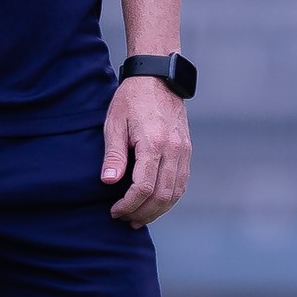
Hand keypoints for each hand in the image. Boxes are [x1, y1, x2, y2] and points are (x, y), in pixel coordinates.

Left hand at [102, 73, 192, 225]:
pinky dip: (169, 199)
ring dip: (157, 211)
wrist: (158, 77)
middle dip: (142, 213)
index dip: (128, 205)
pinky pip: (181, 183)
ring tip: (138, 217)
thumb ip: (114, 155)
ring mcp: (184, 151)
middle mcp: (174, 150)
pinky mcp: (187, 151)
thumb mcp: (115, 123)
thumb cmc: (131, 99)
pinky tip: (154, 203)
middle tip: (124, 219)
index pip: (143, 187)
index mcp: (153, 143)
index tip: (114, 211)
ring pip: (175, 193)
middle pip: (162, 196)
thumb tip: (109, 183)